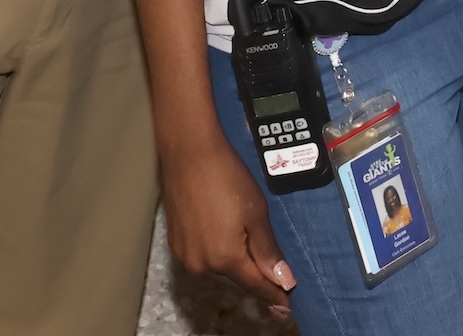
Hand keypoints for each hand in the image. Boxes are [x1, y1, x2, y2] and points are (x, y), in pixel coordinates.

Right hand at [160, 136, 298, 314]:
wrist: (189, 155)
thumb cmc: (229, 179)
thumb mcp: (256, 213)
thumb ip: (268, 251)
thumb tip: (284, 282)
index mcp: (225, 259)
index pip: (255, 284)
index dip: (273, 295)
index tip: (287, 307)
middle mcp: (202, 265)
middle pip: (236, 275)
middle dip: (255, 273)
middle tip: (276, 272)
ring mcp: (185, 256)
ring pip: (220, 265)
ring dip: (235, 259)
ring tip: (249, 243)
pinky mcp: (175, 243)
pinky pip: (204, 254)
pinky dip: (218, 249)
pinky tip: (225, 233)